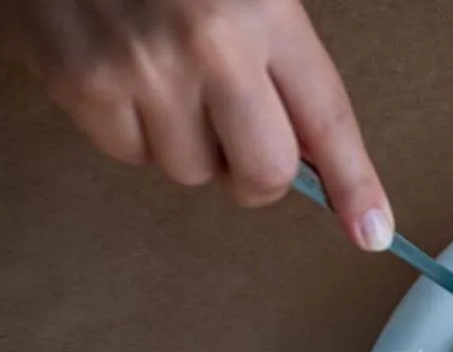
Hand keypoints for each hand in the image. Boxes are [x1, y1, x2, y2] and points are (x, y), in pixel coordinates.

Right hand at [10, 0, 391, 249]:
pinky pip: (128, 154)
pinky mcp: (81, 83)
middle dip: (258, 175)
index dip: (354, 185)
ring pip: (191, 171)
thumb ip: (283, 62)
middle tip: (242, 145)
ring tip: (169, 81)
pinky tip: (126, 76)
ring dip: (189, 145)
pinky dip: (132, 130)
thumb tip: (311, 155)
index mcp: (266, 11)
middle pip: (263, 172)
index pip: (327, 120)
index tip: (371, 230)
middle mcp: (210, 45)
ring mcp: (142, 68)